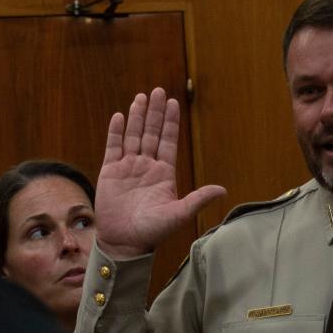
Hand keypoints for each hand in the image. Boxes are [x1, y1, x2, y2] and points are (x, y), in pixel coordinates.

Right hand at [93, 88, 225, 258]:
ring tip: (140, 98)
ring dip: (137, 117)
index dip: (170, 122)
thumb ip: (198, 199)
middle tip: (157, 90)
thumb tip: (222, 190)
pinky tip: (119, 116)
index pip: (168, 141)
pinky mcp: (110, 172)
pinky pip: (113, 147)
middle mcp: (146, 166)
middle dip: (155, 112)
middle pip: (151, 133)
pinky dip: (116, 132)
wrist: (124, 242)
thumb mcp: (179, 214)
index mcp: (164, 173)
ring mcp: (128, 168)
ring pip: (133, 136)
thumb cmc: (152, 231)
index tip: (172, 102)